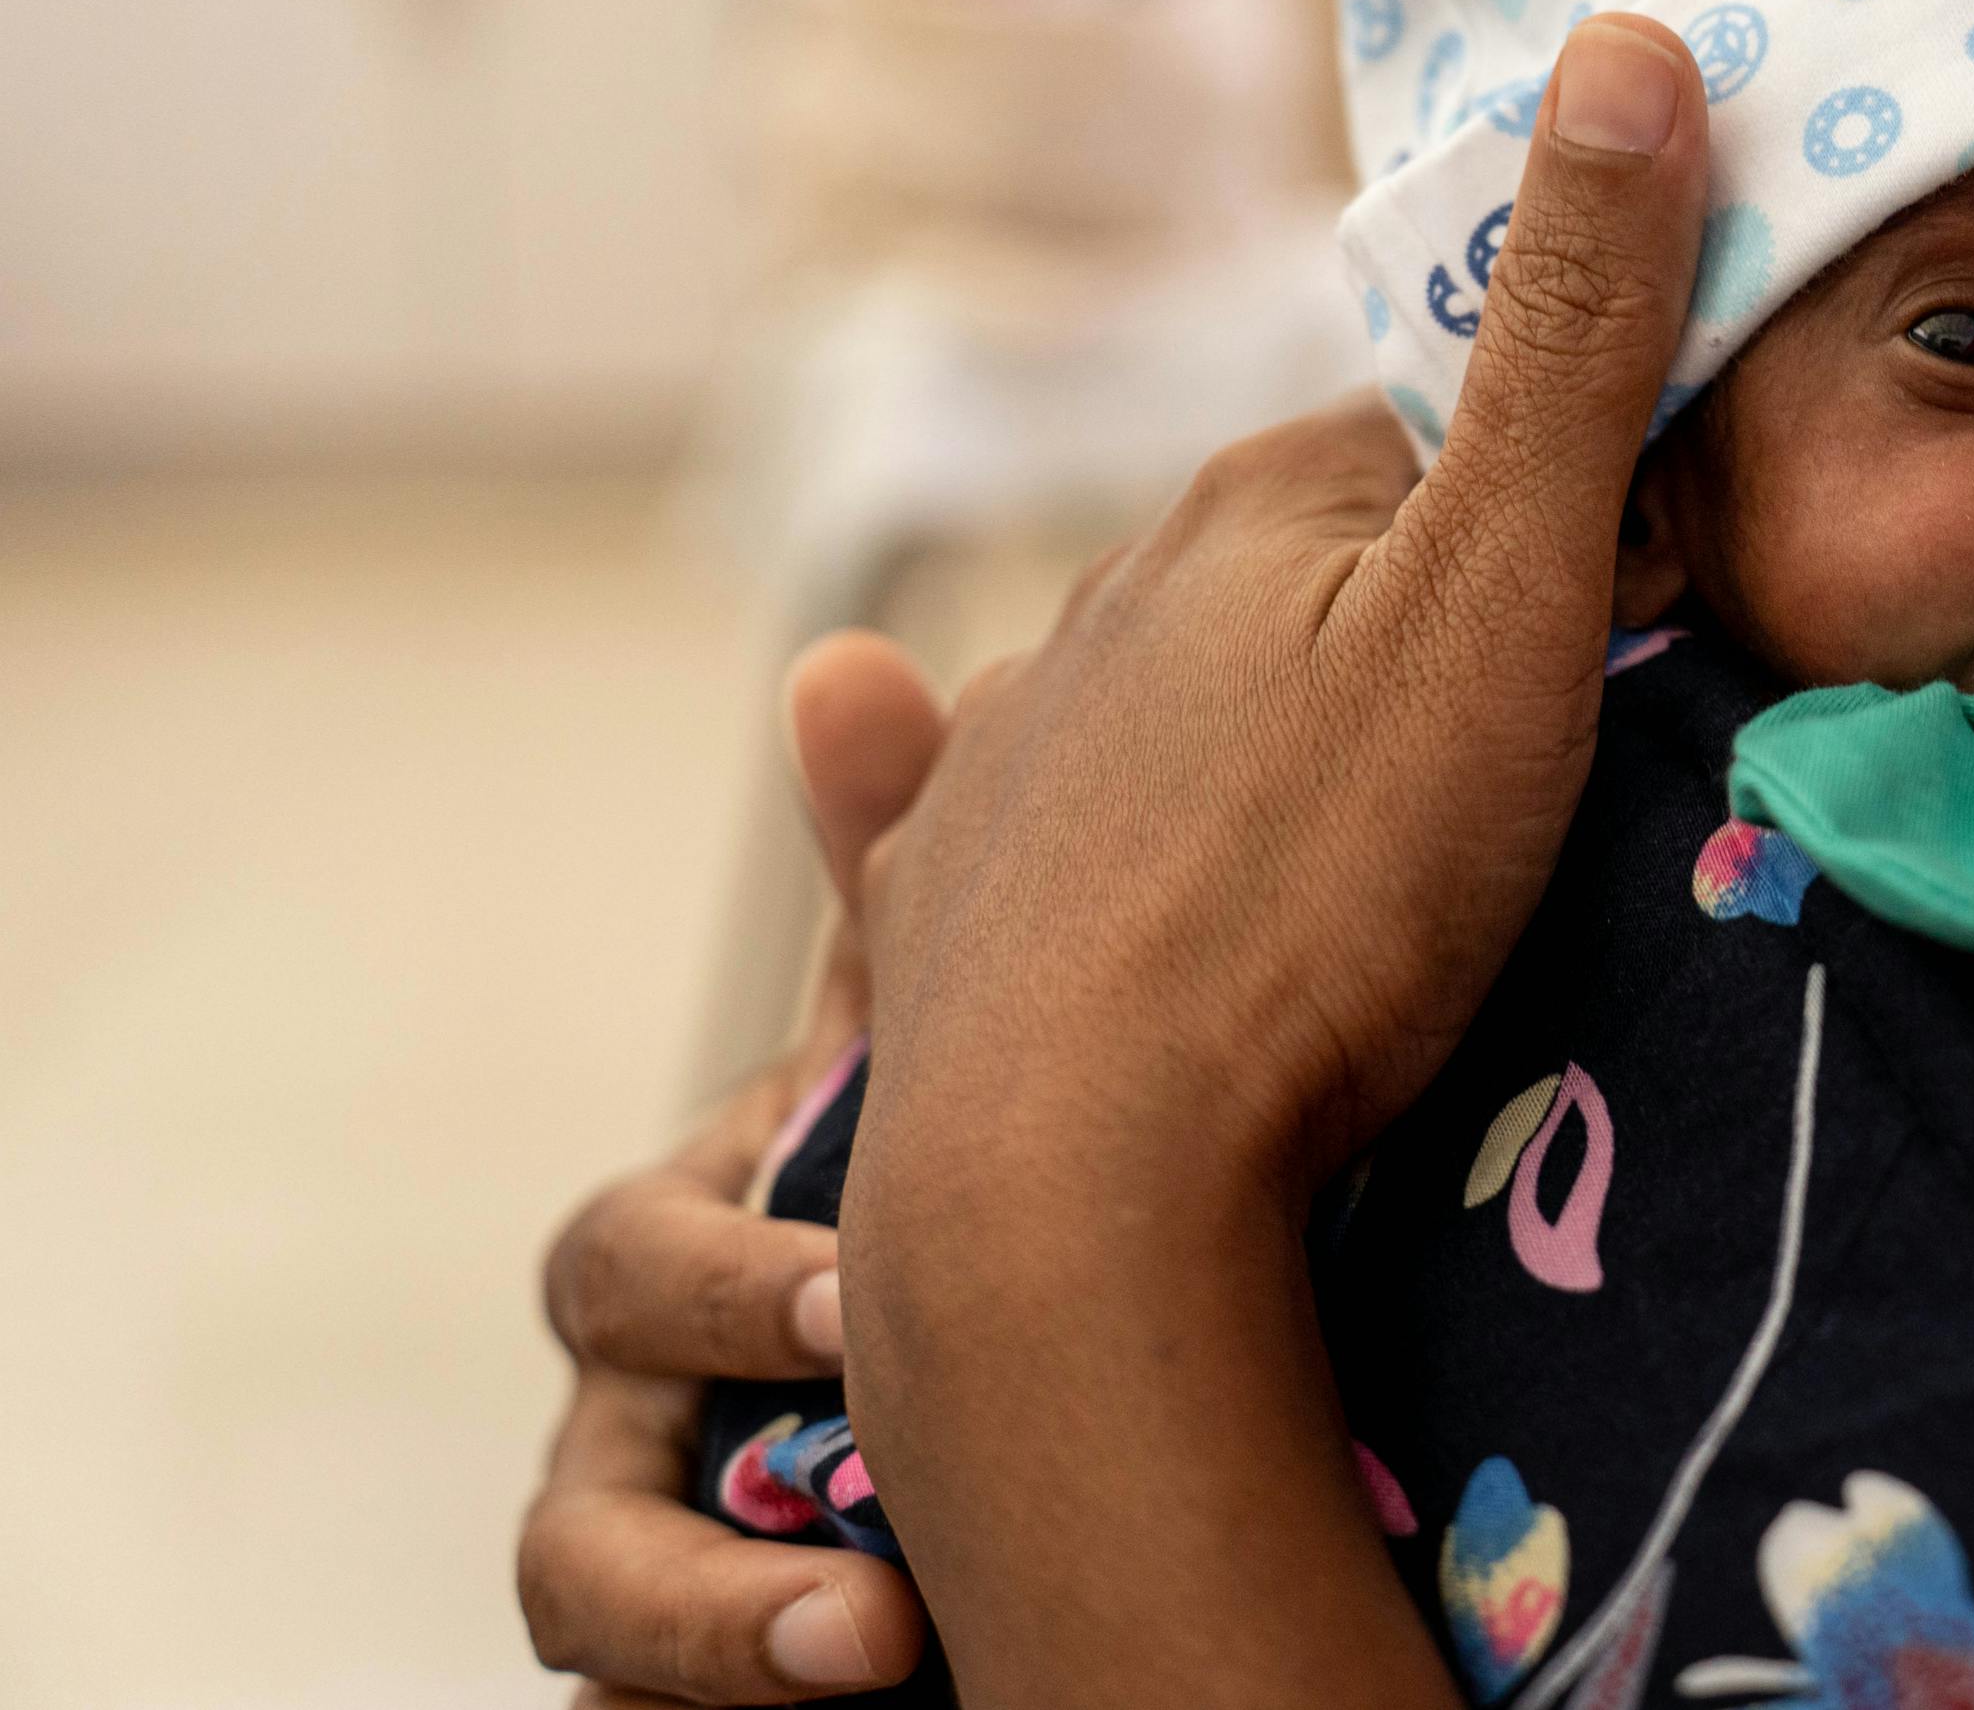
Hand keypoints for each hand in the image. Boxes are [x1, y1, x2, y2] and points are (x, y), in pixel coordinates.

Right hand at [517, 637, 951, 1704]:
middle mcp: (662, 1421)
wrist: (1099, 1397)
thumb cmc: (1004, 1189)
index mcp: (705, 1257)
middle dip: (696, 1521)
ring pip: (590, 1617)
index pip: (629, 1261)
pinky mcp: (722, 1683)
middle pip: (580, 1478)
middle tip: (877, 1524)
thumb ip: (910, 883)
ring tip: (872, 1647)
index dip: (723, 1280)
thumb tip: (847, 660)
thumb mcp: (967, 1054)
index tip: (858, 1306)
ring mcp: (691, 1565)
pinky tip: (884, 1689)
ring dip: (703, 1646)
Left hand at [829, 14, 1711, 1702]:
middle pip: (1305, 569)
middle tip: (1517, 770)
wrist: (1072, 1189)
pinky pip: (984, 813)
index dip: (1553, 512)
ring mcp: (1008, 750)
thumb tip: (1627, 39)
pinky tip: (988, 799)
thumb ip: (1572, 342)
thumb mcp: (1506, 603)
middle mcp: (1111, 594)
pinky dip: (1005, 795)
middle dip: (1410, 624)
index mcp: (1256, 505)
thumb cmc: (1321, 892)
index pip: (1438, 445)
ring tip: (1347, 852)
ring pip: (1163, 689)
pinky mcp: (942, 911)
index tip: (1643, 614)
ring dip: (1256, 725)